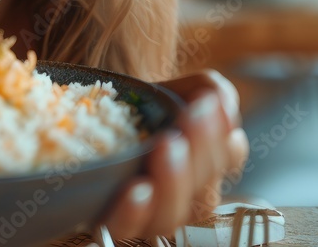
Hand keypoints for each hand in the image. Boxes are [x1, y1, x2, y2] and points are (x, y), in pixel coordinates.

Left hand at [101, 69, 249, 238]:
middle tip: (189, 116)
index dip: (223, 132)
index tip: (207, 103)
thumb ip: (208, 87)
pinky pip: (128, 230)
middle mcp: (184, 193)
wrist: (87, 123)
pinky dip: (135, 213)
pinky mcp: (116, 223)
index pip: (230, 154)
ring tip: (166, 146)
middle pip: (205, 185)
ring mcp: (151, 213)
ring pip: (173, 214)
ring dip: (174, 181)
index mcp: (205, 162)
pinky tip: (137, 190)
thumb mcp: (174, 89)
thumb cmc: (138, 110)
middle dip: (200, 148)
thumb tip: (222, 99)